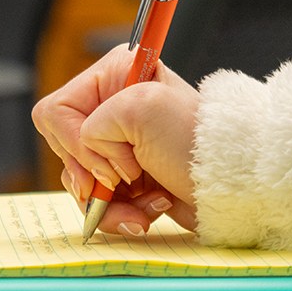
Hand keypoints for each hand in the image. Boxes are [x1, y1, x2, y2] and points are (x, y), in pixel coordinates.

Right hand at [32, 45, 202, 236]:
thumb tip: (87, 170)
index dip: (76, 142)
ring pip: (79, 183)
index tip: (115, 160)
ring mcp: (117, 146)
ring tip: (148, 202)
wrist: (235, 183)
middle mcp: (111, 108)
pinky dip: (120, 214)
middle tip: (129, 180)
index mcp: (113, 76)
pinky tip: (151, 209)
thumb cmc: (197, 141)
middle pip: (64, 151)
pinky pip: (97, 203)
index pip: (56, 112)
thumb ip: (92, 126)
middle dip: (94, 177)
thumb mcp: (141, 110)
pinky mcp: (125, 179)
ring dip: (110, 202)